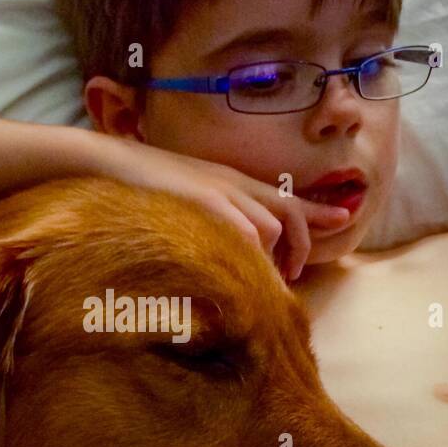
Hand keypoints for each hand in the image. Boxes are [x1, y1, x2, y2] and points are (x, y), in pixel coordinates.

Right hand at [96, 138, 349, 281]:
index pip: (283, 196)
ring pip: (270, 229)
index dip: (315, 211)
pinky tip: (245, 274)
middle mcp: (231, 184)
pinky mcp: (206, 204)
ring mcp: (219, 193)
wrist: (104, 163)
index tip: (343, 219)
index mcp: (228, 181)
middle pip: (287, 214)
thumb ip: (208, 214)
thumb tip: (224, 246)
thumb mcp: (181, 198)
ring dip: (271, 260)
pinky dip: (252, 255)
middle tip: (296, 273)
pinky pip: (246, 233)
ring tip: (260, 283)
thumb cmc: (136, 188)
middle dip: (301, 245)